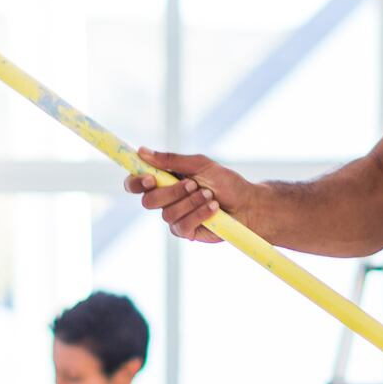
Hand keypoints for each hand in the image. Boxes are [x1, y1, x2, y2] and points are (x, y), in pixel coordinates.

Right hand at [123, 149, 253, 242]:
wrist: (246, 204)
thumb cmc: (225, 182)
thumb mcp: (200, 164)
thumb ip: (171, 160)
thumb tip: (142, 152)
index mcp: (164, 180)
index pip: (136, 184)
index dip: (135, 182)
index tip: (149, 178)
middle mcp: (165, 200)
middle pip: (148, 201)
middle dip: (172, 192)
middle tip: (193, 184)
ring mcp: (174, 217)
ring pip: (167, 214)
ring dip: (191, 202)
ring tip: (209, 195)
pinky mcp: (186, 232)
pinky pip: (182, 226)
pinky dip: (199, 214)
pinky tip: (213, 209)